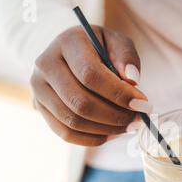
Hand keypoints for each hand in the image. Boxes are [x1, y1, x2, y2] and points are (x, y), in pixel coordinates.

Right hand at [31, 26, 150, 145]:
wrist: (73, 54)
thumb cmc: (100, 48)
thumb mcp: (117, 42)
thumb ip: (126, 56)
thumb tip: (132, 79)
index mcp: (67, 42)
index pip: (90, 75)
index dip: (118, 94)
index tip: (142, 104)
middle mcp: (46, 64)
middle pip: (80, 102)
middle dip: (115, 116)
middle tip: (137, 120)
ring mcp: (39, 88)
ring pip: (73, 121)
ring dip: (106, 130)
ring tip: (128, 127)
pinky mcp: (40, 107)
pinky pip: (66, 133)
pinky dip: (92, 139)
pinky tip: (112, 134)